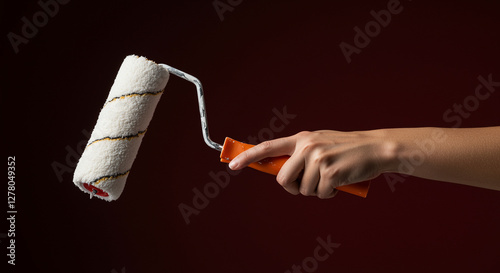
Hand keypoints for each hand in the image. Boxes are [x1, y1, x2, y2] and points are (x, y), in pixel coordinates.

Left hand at [229, 130, 394, 198]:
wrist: (375, 148)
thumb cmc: (346, 150)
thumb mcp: (319, 144)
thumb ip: (300, 154)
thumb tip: (279, 174)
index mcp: (301, 139)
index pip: (268, 147)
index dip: (248, 157)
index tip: (232, 165)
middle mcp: (306, 146)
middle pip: (282, 180)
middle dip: (294, 188)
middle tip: (310, 184)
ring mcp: (318, 159)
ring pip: (303, 190)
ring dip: (316, 191)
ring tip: (331, 179)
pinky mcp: (330, 173)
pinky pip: (321, 195)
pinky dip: (330, 194)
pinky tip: (340, 183)